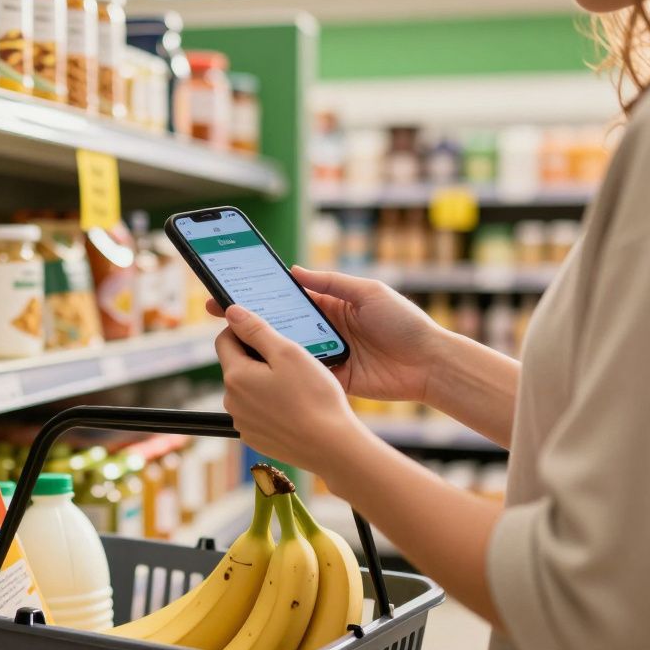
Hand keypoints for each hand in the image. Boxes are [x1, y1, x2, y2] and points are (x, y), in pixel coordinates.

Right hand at [207, 267, 446, 403]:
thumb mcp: (369, 292)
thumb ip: (332, 282)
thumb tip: (295, 271)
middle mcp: (323, 329)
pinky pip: (303, 374)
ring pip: (287, 349)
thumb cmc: (404, 322)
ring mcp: (326, 355)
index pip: (287, 297)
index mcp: (330, 305)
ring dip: (264, 345)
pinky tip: (263, 366)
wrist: (430, 364)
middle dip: (250, 319)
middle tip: (219, 313)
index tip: (233, 289)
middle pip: (280, 323)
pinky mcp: (332, 378)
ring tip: (235, 339)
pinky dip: (285, 371)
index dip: (260, 293)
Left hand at [216, 305, 370, 473]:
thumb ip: (256, 329)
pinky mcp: (255, 438)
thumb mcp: (288, 352)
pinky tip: (295, 407)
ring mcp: (242, 423)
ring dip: (265, 382)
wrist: (332, 447)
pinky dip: (271, 405)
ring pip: (248, 389)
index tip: (269, 333)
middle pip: (237, 365)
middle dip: (258, 358)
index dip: (245, 330)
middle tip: (291, 360)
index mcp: (235, 376)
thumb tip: (232, 312)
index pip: (224, 340)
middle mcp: (231, 401)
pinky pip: (258, 412)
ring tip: (297, 386)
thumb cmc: (314, 397)